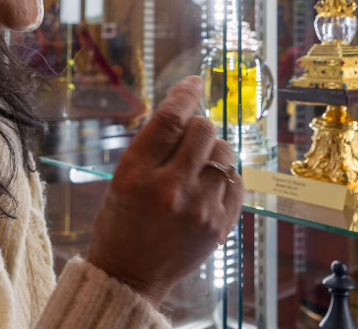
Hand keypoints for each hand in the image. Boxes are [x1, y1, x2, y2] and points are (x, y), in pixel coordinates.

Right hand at [85, 76, 243, 307]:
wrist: (129, 276)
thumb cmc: (121, 222)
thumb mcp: (122, 178)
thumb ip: (153, 146)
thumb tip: (186, 110)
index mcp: (136, 174)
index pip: (169, 119)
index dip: (185, 94)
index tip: (194, 82)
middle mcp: (169, 189)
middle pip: (203, 130)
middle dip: (197, 126)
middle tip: (188, 138)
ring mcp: (199, 210)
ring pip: (225, 153)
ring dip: (214, 150)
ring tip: (199, 164)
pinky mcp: (219, 226)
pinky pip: (236, 181)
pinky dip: (226, 174)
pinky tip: (211, 182)